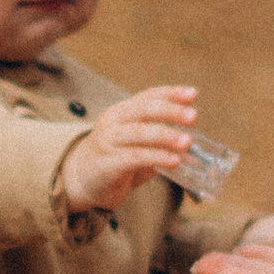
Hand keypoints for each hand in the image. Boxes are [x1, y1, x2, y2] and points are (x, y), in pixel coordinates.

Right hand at [61, 86, 195, 213]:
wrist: (81, 180)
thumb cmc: (116, 158)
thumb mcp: (137, 143)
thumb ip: (160, 142)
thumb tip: (193, 147)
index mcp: (123, 112)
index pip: (148, 96)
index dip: (171, 93)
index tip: (192, 93)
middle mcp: (114, 122)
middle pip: (144, 110)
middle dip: (170, 111)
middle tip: (193, 116)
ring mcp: (108, 142)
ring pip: (139, 133)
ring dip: (166, 136)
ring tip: (187, 142)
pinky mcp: (107, 164)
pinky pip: (134, 158)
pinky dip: (156, 157)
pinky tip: (173, 161)